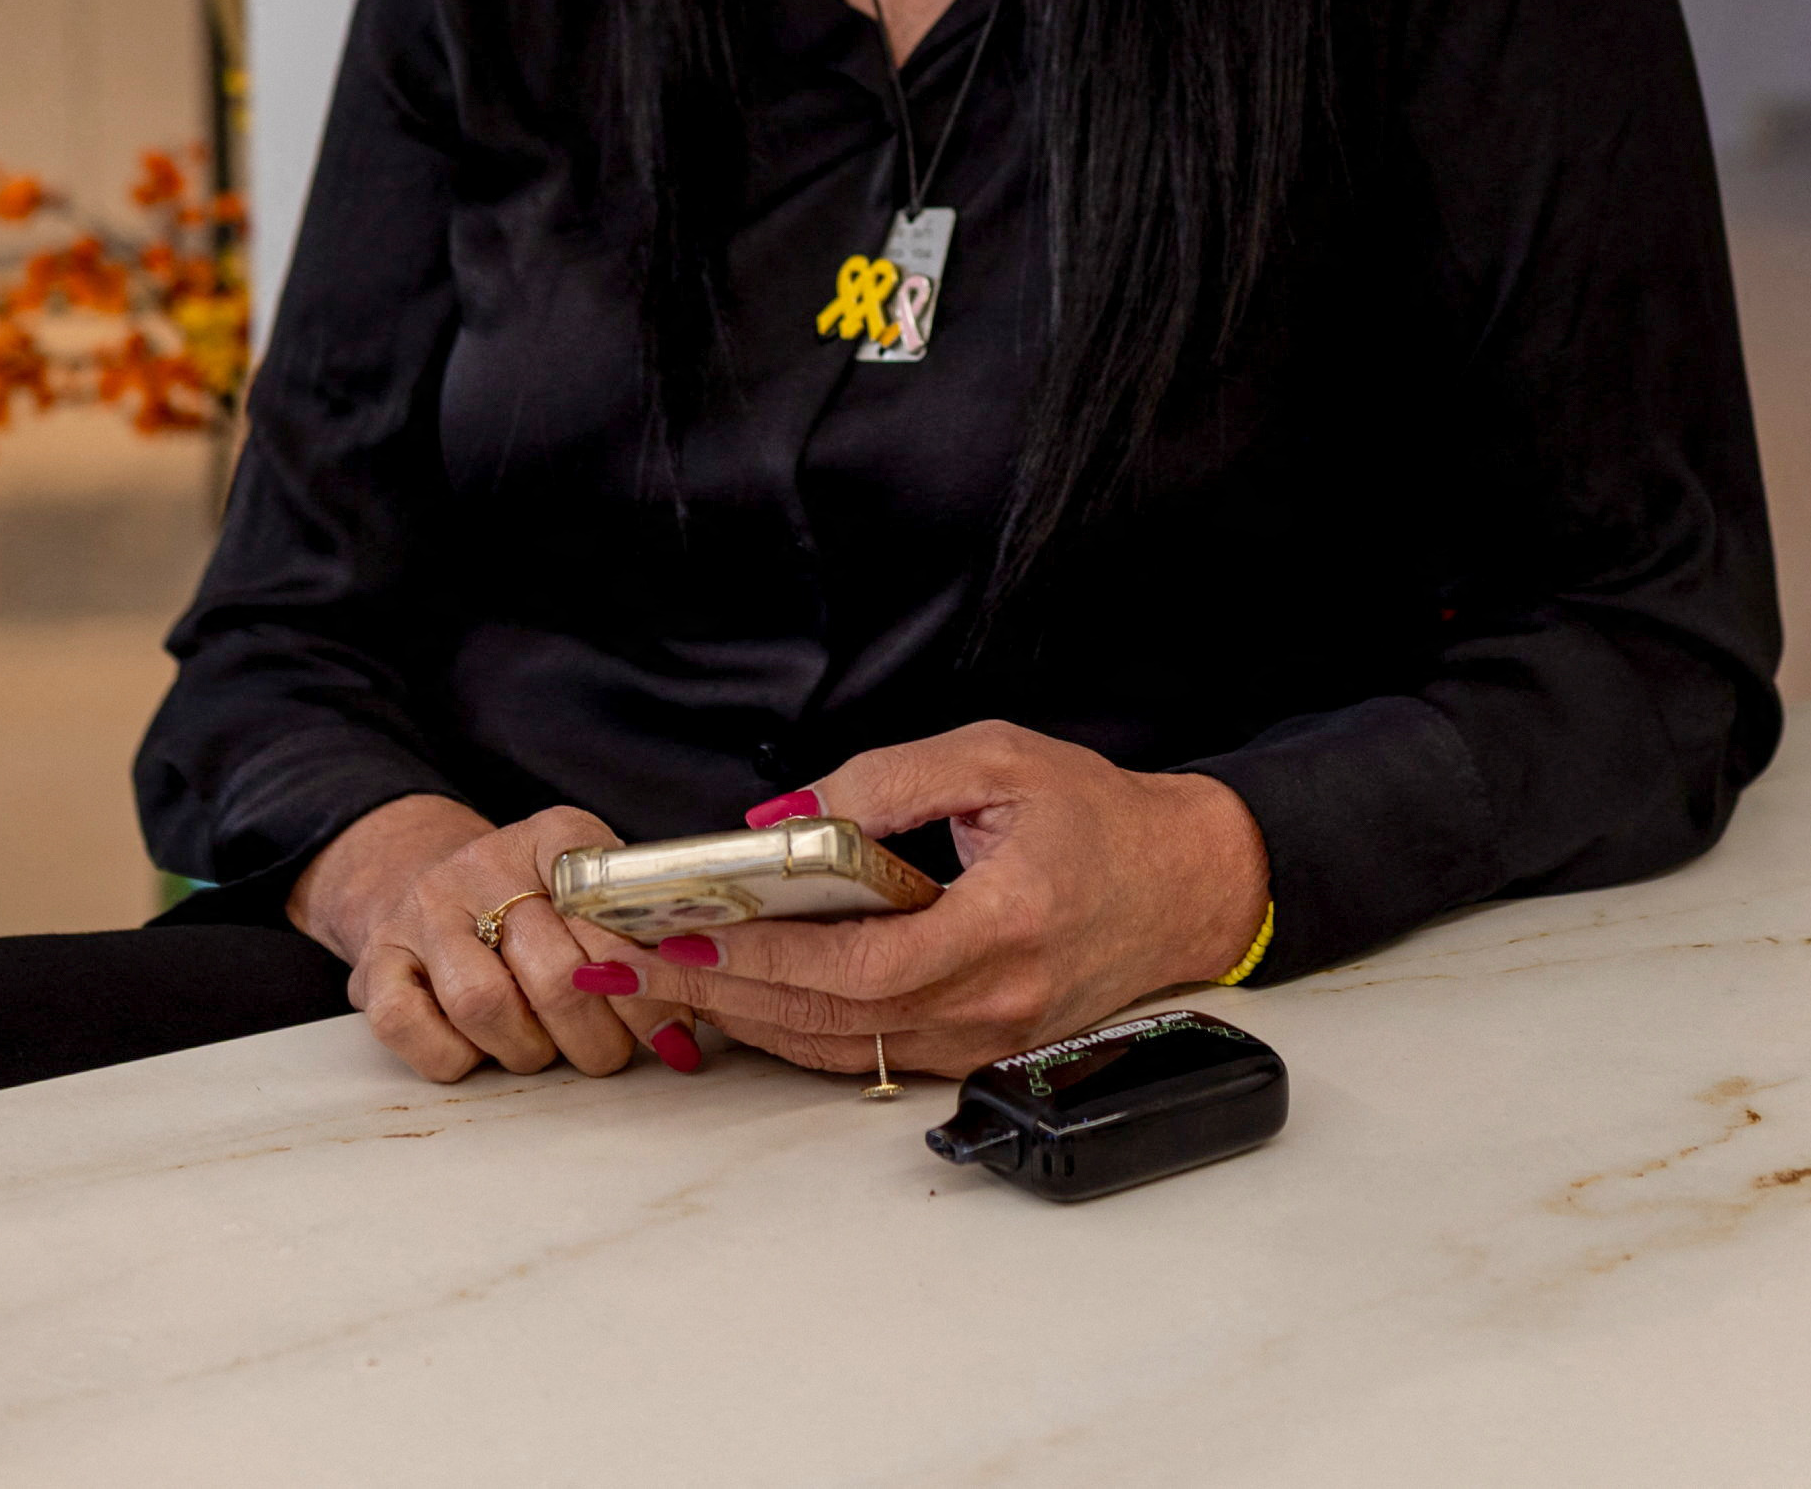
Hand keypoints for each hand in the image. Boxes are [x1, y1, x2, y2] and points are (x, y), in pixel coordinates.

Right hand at [289, 794, 693, 1081]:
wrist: (418, 878)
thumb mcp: (590, 889)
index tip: (674, 1027)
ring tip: (546, 1050)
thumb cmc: (530, 903)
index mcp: (551, 836)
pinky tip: (480, 1051)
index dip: (647, 982)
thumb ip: (642, 925)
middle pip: (553, 973)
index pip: (608, 909)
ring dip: (529, 1051)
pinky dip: (454, 1058)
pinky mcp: (374, 962)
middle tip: (611, 1054)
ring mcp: (422, 913)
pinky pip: (409, 1028)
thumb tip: (702, 980)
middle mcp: (482, 864)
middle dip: (596, 1036)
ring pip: (484, 1005)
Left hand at [639, 725, 1266, 1080]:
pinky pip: (867, 1051)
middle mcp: (992, 1004)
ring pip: (839, 1048)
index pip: (862, 965)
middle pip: (830, 1020)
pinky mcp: (976, 1050)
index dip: (767, 955)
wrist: (1186, 884)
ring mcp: (985, 1040)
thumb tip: (780, 821)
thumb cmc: (1097, 816)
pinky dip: (793, 1027)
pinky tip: (735, 994)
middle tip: (624, 960)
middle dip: (717, 990)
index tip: (684, 932)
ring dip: (742, 1016)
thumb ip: (886, 784)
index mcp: (1003, 927)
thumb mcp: (995, 758)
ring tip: (654, 977)